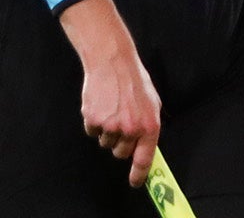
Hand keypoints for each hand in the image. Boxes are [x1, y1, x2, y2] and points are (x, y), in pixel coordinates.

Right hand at [59, 0, 161, 185]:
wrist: (112, 61)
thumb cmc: (134, 80)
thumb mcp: (151, 102)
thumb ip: (147, 126)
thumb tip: (144, 147)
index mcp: (149, 125)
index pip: (144, 158)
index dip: (139, 174)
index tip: (135, 183)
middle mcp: (131, 128)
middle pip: (121, 153)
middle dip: (121, 143)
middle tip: (122, 122)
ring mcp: (111, 126)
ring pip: (106, 142)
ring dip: (108, 130)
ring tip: (112, 107)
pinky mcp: (93, 120)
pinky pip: (92, 132)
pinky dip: (95, 122)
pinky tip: (101, 105)